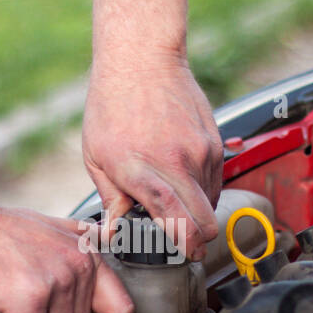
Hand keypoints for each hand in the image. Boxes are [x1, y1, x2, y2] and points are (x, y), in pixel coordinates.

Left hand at [82, 57, 223, 261]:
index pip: (178, 223)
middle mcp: (177, 164)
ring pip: (213, 202)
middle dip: (199, 239)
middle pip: (206, 222)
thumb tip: (115, 232)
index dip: (186, 246)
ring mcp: (200, 152)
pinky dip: (203, 187)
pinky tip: (181, 176)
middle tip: (184, 240)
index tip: (186, 254)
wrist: (141, 58)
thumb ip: (111, 198)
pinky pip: (216, 179)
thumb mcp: (96, 156)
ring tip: (173, 196)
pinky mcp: (214, 141)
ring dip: (198, 209)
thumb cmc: (112, 104)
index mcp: (143, 171)